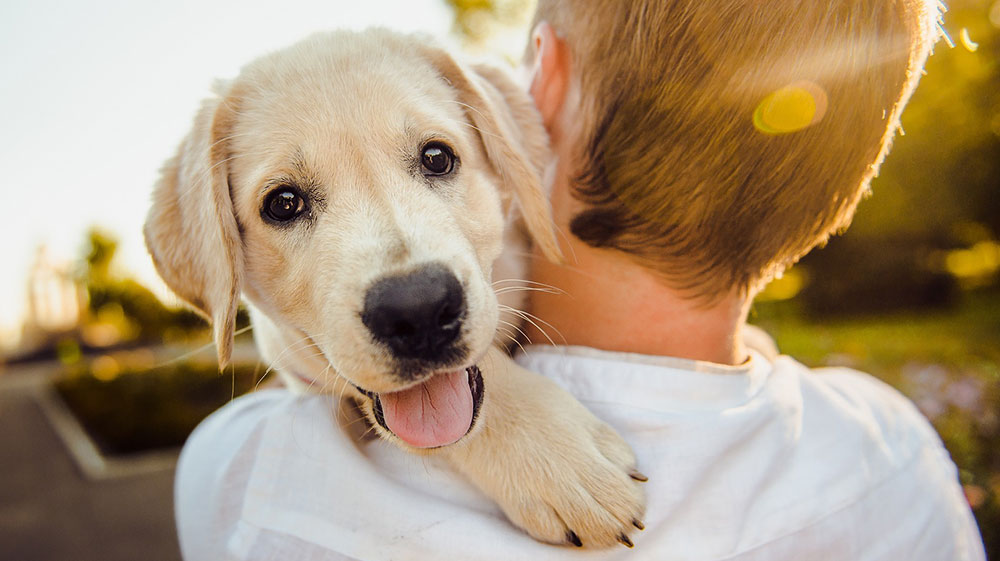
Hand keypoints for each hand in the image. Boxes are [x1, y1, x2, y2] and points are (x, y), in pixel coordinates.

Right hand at [443, 347, 645, 548]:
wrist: (475, 399)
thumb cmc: (528, 400)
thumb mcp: (577, 413)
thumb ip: (605, 443)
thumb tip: (633, 474)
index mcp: (588, 443)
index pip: (627, 484)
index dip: (634, 497)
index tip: (630, 498)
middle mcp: (570, 470)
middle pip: (614, 512)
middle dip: (623, 521)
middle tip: (621, 522)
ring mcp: (543, 489)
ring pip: (588, 529)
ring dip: (599, 534)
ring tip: (597, 531)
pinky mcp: (516, 502)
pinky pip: (549, 533)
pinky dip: (563, 534)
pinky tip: (566, 529)